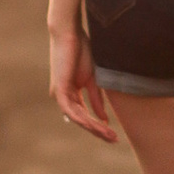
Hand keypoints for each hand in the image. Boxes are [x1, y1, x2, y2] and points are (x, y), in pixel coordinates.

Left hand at [49, 23, 116, 137]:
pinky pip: (72, 111)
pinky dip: (85, 119)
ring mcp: (60, 95)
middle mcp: (63, 97)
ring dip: (94, 128)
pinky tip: (97, 126)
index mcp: (71, 93)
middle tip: (114, 140)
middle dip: (98, 131)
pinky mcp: (59, 90)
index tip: (113, 134)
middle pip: (82, 120)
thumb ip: (96, 97)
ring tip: (110, 135)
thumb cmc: (80, 50)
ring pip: (78, 118)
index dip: (98, 126)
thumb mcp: (92, 78)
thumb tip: (103, 117)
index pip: (84, 115)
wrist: (69, 33)